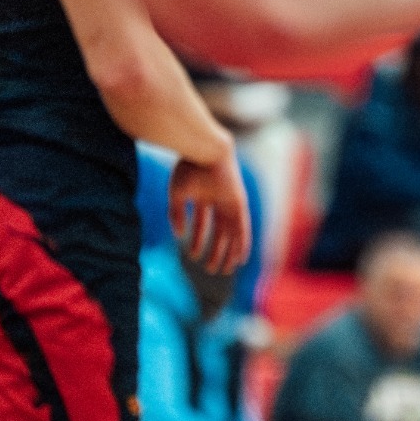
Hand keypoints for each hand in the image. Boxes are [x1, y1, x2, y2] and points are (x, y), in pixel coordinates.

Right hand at [169, 152, 251, 273]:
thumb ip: (176, 214)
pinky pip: (243, 227)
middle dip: (216, 251)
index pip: (202, 224)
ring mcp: (231, 202)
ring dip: (229, 251)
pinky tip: (241, 257)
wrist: (204, 150)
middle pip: (220, 232)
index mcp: (204, 196)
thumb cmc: (188, 167)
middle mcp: (219, 200)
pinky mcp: (239, 203)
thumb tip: (179, 235)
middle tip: (212, 269)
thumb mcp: (177, 194)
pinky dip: (242, 242)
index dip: (197, 241)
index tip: (192, 257)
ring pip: (232, 232)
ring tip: (226, 270)